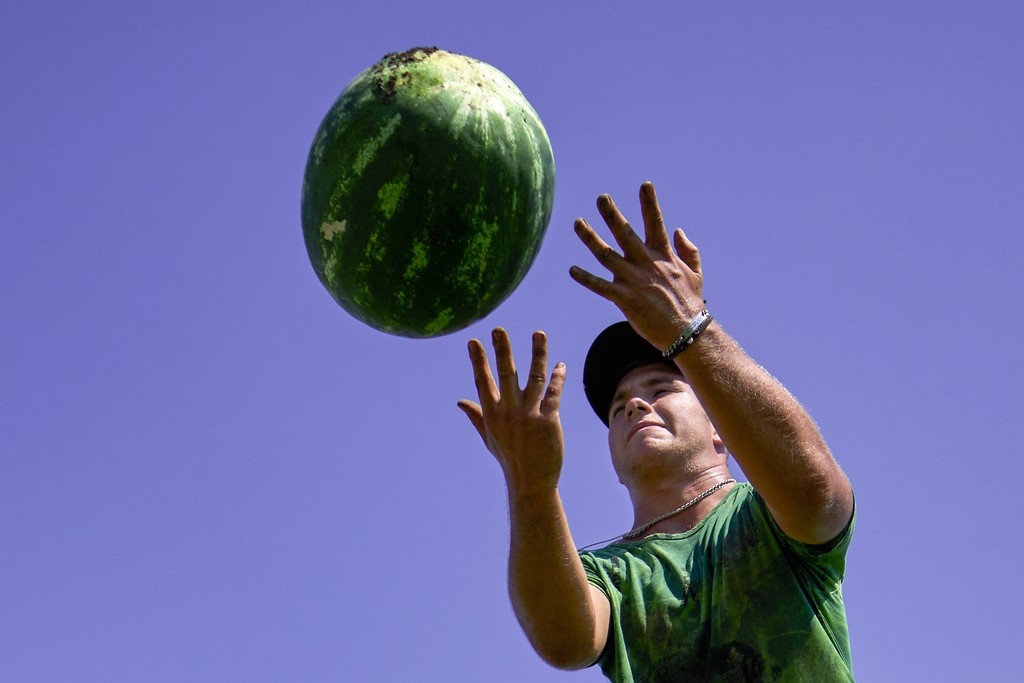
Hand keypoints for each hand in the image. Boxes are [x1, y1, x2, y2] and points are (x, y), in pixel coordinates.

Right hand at [458, 328, 565, 493]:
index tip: (473, 342)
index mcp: (492, 415)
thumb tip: (460, 402)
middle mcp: (509, 413)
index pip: (483, 382)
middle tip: (498, 330)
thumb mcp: (489, 437)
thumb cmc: (509, 458)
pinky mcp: (548, 421)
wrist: (531, 481)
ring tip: (539, 333)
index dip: (478, 361)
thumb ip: (476, 416)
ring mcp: (529, 415)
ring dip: (537, 354)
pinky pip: (553, 393)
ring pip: (533, 378)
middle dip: (502, 351)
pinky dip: (557, 378)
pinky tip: (560, 365)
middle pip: (506, 375)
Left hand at [570, 182, 705, 350]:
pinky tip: (572, 270)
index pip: (656, 223)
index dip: (650, 203)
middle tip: (601, 198)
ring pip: (607, 255)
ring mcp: (634, 281)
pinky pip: (601, 287)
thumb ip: (688, 250)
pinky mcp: (625, 300)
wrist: (687, 332)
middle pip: (625, 234)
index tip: (645, 185)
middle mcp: (647, 264)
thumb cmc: (690, 303)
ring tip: (578, 223)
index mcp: (664, 255)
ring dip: (590, 238)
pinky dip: (586, 279)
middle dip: (612, 214)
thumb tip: (678, 230)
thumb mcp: (695, 272)